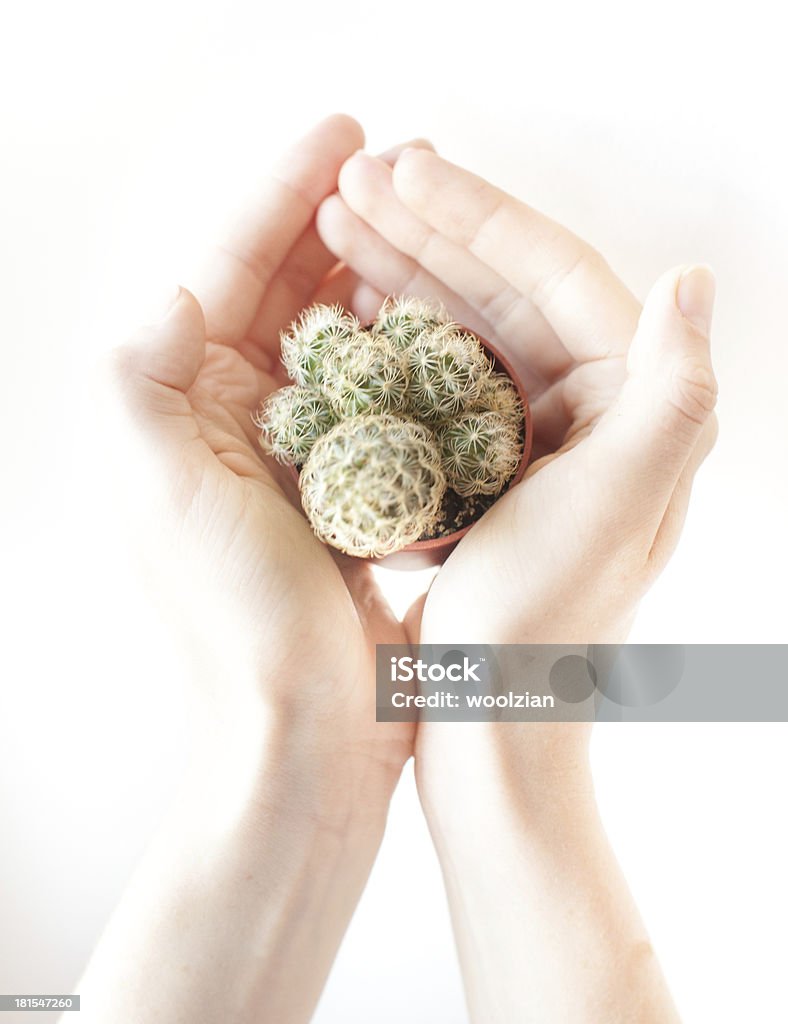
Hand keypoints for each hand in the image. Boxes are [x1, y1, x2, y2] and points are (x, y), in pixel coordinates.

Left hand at [104, 116, 423, 817]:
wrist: (308, 726)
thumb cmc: (234, 620)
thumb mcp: (161, 493)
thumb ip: (141, 380)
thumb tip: (177, 290)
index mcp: (182, 407)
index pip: (228, 272)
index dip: (281, 196)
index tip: (344, 135)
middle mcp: (235, 417)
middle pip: (288, 289)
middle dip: (338, 219)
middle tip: (400, 162)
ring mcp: (302, 448)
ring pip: (342, 332)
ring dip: (382, 272)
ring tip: (431, 219)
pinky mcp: (358, 484)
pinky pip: (386, 390)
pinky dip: (413, 346)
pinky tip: (450, 310)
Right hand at [316, 147, 717, 788]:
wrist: (489, 722)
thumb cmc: (544, 627)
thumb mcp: (615, 508)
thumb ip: (673, 393)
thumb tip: (689, 278)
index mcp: (634, 404)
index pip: (556, 274)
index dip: (475, 213)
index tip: (396, 171)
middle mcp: (593, 410)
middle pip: (505, 289)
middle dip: (427, 228)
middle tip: (348, 184)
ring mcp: (535, 436)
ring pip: (466, 325)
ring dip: (403, 270)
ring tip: (334, 224)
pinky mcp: (486, 468)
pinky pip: (441, 378)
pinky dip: (397, 337)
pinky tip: (349, 306)